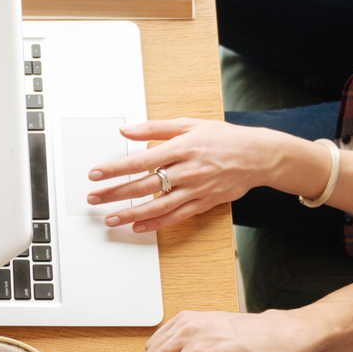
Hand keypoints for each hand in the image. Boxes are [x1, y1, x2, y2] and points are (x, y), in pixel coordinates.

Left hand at [87, 118, 298, 232]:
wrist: (258, 155)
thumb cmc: (223, 138)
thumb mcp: (190, 124)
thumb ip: (155, 128)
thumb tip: (127, 130)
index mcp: (182, 148)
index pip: (141, 161)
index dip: (115, 168)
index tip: (95, 174)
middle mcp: (187, 171)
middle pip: (144, 185)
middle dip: (115, 193)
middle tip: (94, 198)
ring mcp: (196, 189)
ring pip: (158, 206)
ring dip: (131, 214)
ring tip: (111, 218)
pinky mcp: (204, 203)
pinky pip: (176, 217)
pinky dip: (156, 223)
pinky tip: (138, 226)